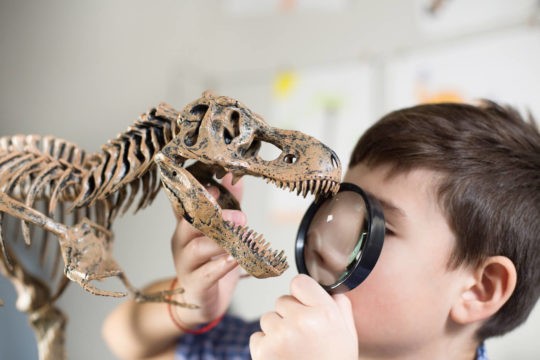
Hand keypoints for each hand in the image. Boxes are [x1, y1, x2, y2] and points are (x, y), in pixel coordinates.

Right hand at [171, 173, 244, 327]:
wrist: (200, 302)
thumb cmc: (210, 262)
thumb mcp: (220, 231)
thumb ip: (228, 205)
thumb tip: (236, 177)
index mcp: (187, 225)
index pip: (186, 203)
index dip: (198, 193)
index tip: (215, 185)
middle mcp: (182, 241)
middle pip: (189, 222)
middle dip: (214, 215)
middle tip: (240, 214)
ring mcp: (186, 264)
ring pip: (197, 248)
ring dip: (221, 240)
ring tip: (241, 235)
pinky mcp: (195, 285)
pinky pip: (205, 274)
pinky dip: (221, 266)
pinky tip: (235, 260)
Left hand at [250, 274, 357, 359]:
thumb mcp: (348, 335)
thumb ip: (340, 307)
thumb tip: (329, 289)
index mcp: (324, 313)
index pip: (299, 282)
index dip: (301, 295)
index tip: (305, 307)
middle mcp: (301, 321)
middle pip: (281, 301)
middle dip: (289, 315)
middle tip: (302, 338)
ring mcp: (280, 336)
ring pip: (267, 318)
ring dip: (276, 331)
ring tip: (293, 351)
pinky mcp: (263, 351)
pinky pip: (257, 336)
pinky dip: (265, 347)